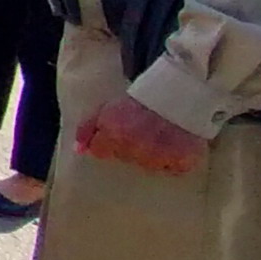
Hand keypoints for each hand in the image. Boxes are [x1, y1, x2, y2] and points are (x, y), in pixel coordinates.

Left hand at [76, 95, 209, 175]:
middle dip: (131, 146)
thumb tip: (78, 149)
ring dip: (153, 153)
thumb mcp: (109, 108)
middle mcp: (134, 148)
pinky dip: (175, 160)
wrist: (181, 90)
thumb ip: (89, 128)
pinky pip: (174, 169)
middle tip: (143, 128)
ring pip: (148, 164)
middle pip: (126, 157)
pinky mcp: (182, 161)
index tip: (117, 132)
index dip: (107, 142)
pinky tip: (175, 145)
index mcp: (114, 134)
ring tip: (160, 134)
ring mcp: (158, 157)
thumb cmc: (142, 97)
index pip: (100, 151)